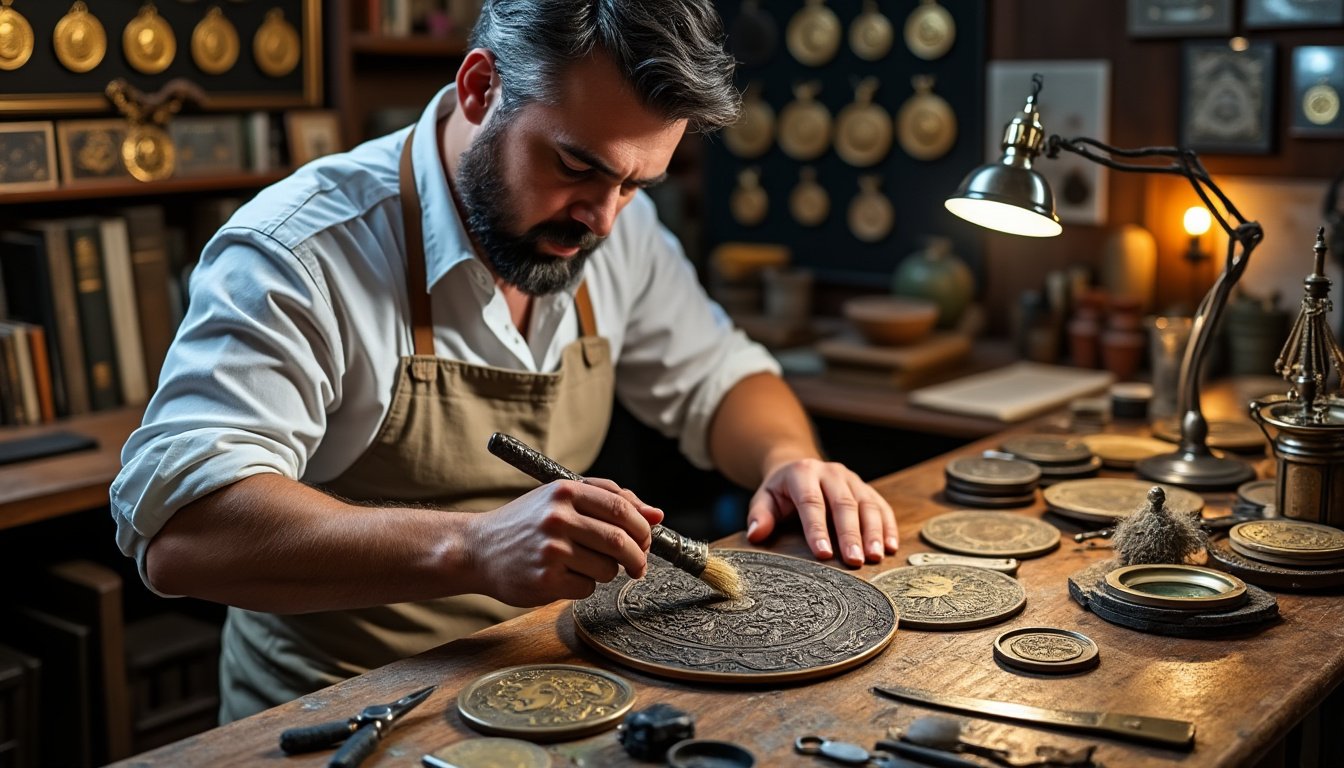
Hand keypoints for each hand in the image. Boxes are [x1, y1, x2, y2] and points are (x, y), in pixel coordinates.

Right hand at [466, 479, 662, 605]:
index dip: (642, 528)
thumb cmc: (525, 523)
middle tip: (637, 564)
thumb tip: (657, 515)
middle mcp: (558, 518)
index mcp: (565, 492)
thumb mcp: (561, 498)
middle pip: (620, 540)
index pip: (622, 508)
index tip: (646, 539)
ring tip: (585, 565)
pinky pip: (587, 587)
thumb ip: (609, 500)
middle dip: (637, 556)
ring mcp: (551, 550)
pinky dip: (584, 585)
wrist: (477, 549)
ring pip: (607, 568)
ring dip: (607, 572)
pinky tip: (564, 576)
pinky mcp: (546, 579)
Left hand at [744, 459, 897, 566]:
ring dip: (874, 532)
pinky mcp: (866, 489)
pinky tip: (890, 547)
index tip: (823, 554)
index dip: (817, 529)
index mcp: (803, 473)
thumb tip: (756, 534)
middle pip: (843, 504)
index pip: (811, 503)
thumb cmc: (782, 491)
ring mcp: (852, 479)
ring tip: (876, 557)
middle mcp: (831, 473)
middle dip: (850, 534)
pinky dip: (888, 526)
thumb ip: (760, 515)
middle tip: (855, 561)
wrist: (800, 466)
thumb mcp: (765, 498)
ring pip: (867, 504)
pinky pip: (881, 506)